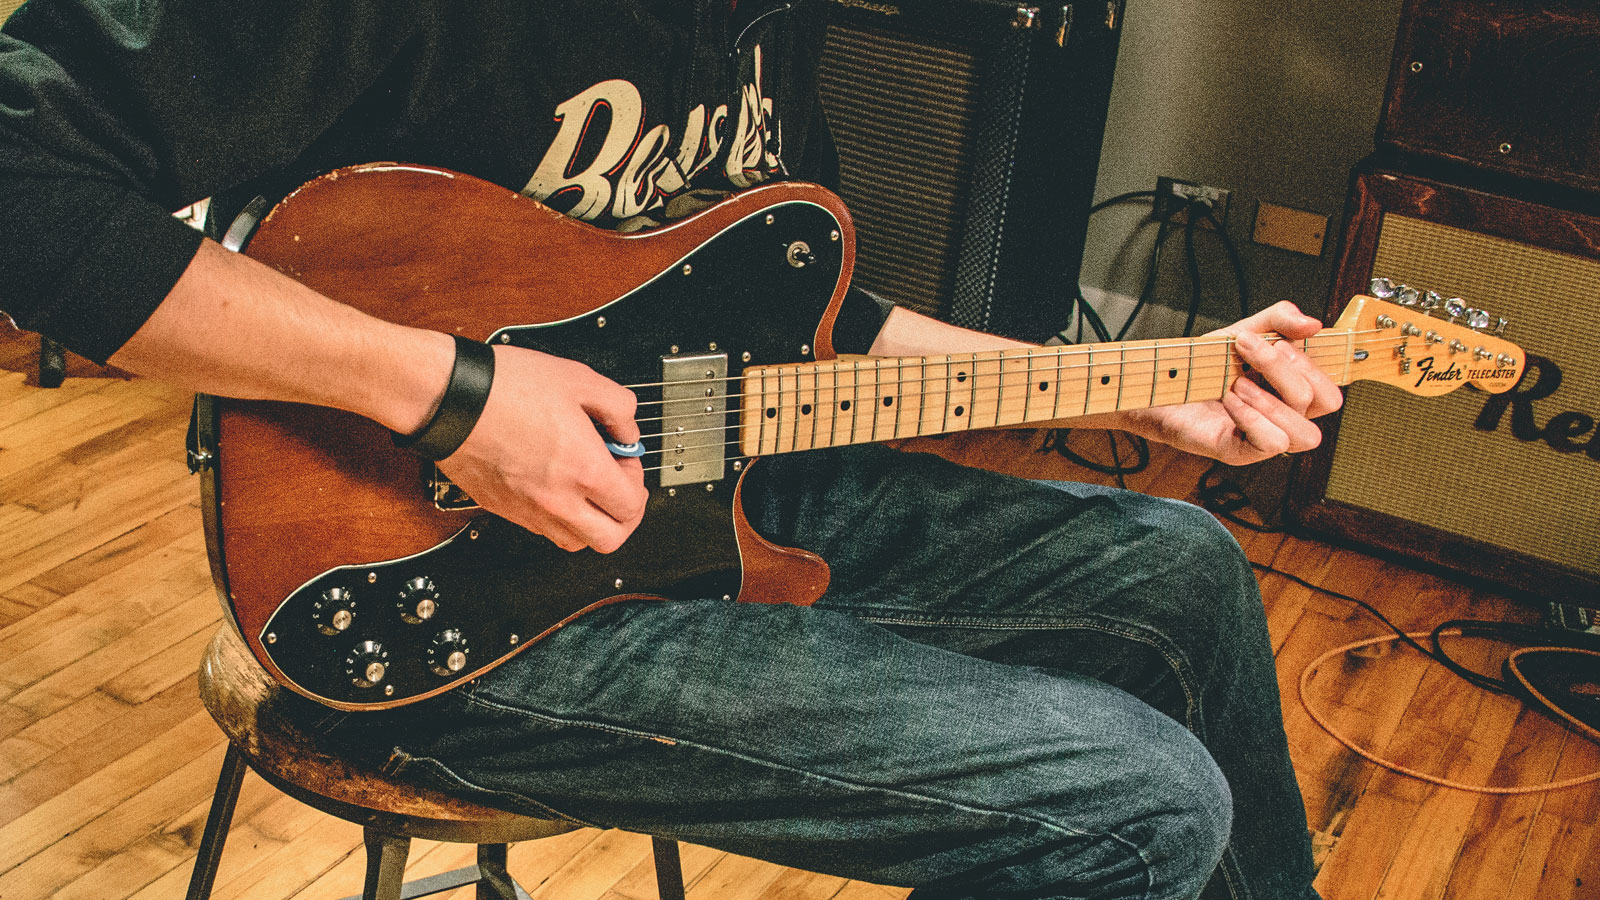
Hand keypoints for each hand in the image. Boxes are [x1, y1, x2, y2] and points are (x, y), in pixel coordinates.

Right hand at [435, 346, 646, 551]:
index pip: (631, 505)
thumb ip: (618, 406)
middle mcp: (557, 500)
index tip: (626, 459)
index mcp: (583, 470)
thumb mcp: (579, 380)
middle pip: (610, 539)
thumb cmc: (505, 388)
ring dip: (592, 522)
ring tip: (587, 488)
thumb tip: (628, 429)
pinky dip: (561, 518)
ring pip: (576, 542)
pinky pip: (545, 531)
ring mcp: (529, 510)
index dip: (637, 482)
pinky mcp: (505, 510)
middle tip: (617, 485)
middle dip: (624, 516)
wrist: (451, 399)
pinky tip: (558, 486)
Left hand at [1124, 301, 1343, 464]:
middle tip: (1249, 349)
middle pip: (1325, 403)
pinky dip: (1253, 417)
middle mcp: (1285, 417)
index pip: (1332, 387)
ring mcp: (1265, 438)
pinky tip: (1229, 399)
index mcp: (1293, 390)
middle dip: (1288, 370)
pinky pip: (1271, 443)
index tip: (1278, 340)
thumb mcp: (1244, 331)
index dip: (1313, 362)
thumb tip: (1313, 324)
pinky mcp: (1241, 452)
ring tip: (1237, 381)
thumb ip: (1279, 320)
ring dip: (1272, 399)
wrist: (1159, 383)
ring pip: (1304, 433)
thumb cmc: (1204, 364)